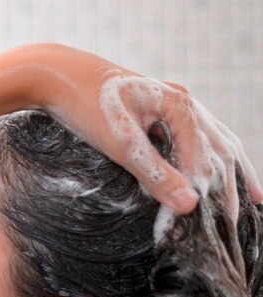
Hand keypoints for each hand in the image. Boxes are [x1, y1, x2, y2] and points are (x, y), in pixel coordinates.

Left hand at [27, 43, 262, 219]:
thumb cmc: (84, 107)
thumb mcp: (119, 144)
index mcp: (180, 107)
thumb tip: (190, 205)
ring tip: (251, 193)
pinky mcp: (154, 106)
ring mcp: (169, 101)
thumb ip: (154, 174)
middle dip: (236, 180)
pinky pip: (191, 134)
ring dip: (228, 166)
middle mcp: (182, 101)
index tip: (223, 222)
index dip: (215, 192)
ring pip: (211, 138)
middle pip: (220, 146)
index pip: (207, 160)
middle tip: (255, 208)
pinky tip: (207, 167)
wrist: (54, 74)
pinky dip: (206, 154)